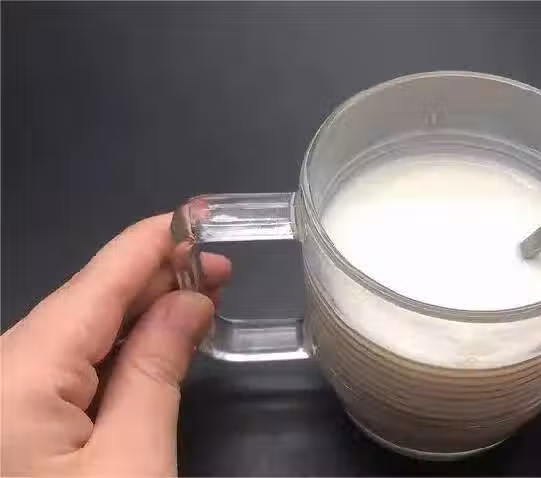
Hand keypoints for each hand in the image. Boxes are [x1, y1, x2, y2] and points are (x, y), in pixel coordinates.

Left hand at [1, 214, 230, 475]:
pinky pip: (63, 370)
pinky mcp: (8, 424)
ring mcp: (0, 398)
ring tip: (200, 298)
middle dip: (154, 280)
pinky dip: (114, 352)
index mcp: (17, 375)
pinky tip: (153, 346)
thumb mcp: (134, 464)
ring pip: (74, 338)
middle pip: (83, 306)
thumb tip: (188, 303)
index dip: (150, 243)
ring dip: (139, 316)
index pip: (95, 285)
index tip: (200, 212)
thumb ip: (156, 374)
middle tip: (220, 267)